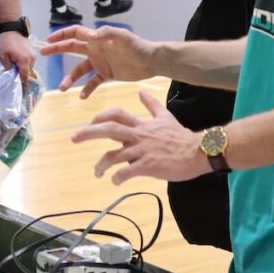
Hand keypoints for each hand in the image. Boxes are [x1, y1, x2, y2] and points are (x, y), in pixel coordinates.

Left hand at [0, 31, 35, 81]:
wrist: (11, 29)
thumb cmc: (5, 43)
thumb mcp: (2, 57)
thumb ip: (8, 68)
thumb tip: (13, 74)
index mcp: (24, 60)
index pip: (24, 76)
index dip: (20, 81)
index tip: (14, 83)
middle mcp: (32, 58)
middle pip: (27, 72)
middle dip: (20, 74)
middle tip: (12, 73)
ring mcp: (33, 55)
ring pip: (29, 67)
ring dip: (23, 68)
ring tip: (14, 65)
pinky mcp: (33, 52)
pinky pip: (30, 62)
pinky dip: (24, 63)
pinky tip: (17, 60)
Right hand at [40, 25, 156, 97]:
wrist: (151, 61)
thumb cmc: (137, 46)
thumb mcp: (123, 37)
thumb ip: (107, 33)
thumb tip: (92, 33)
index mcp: (97, 39)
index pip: (75, 33)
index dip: (61, 35)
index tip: (49, 39)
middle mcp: (95, 49)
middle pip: (72, 48)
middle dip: (57, 50)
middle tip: (43, 53)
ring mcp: (100, 63)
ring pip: (79, 70)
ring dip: (70, 78)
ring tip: (62, 88)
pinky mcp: (107, 74)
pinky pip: (93, 82)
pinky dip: (87, 89)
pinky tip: (82, 97)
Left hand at [72, 90, 208, 183]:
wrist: (199, 151)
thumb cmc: (181, 136)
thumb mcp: (165, 116)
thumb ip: (151, 104)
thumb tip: (141, 91)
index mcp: (141, 125)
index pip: (116, 115)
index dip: (101, 117)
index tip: (91, 122)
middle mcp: (138, 136)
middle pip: (108, 130)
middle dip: (88, 133)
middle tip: (74, 138)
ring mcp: (142, 151)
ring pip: (114, 156)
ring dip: (101, 165)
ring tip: (98, 172)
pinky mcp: (148, 166)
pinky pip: (127, 172)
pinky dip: (117, 177)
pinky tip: (115, 181)